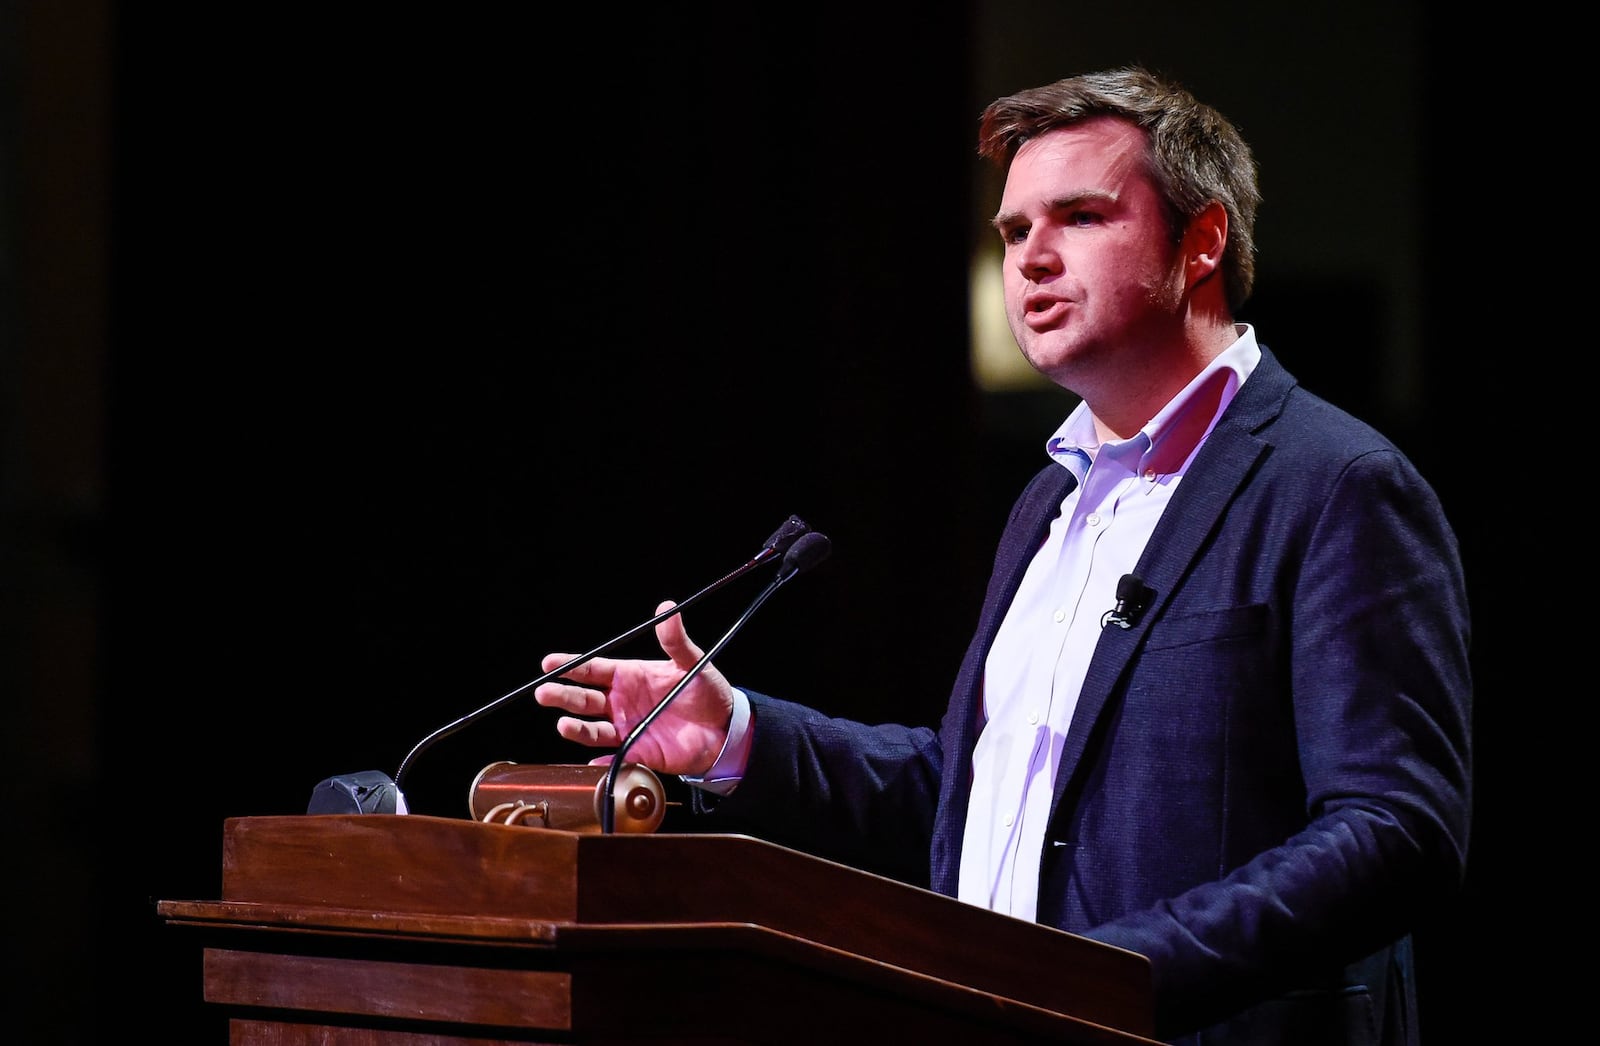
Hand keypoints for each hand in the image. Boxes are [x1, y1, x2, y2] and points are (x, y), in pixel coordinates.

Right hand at [533, 601, 734, 776]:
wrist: (725, 728)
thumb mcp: (692, 662)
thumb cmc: (706, 691)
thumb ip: (676, 640)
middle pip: (583, 699)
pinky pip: (615, 757)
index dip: (570, 667)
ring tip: (564, 724)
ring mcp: (627, 728)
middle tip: (545, 692)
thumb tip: (667, 608)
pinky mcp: (638, 752)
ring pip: (592, 729)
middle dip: (563, 695)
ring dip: (576, 728)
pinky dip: (602, 760)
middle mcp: (621, 702)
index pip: (592, 670)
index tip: (549, 664)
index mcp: (628, 676)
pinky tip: (594, 759)